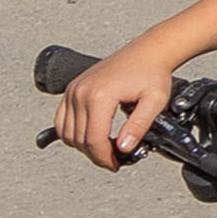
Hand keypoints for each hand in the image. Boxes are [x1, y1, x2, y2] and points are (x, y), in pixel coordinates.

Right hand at [52, 50, 178, 170]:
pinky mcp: (72, 89)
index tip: (115, 164)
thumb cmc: (152, 73)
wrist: (147, 52)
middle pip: (79, 139)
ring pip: (66, 132)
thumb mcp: (155, 102)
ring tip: (104, 149)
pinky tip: (90, 136)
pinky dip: (72, 133)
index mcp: (100, 96)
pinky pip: (61, 119)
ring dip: (82, 146)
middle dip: (95, 154)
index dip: (104, 158)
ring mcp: (73, 90)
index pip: (93, 139)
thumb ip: (138, 126)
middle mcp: (81, 92)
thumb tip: (124, 148)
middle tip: (113, 160)